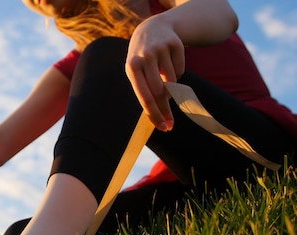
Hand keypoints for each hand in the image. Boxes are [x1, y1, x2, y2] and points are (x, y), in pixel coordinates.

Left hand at [125, 15, 184, 131]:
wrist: (152, 28)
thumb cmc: (142, 59)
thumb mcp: (137, 72)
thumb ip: (145, 91)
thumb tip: (157, 117)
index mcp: (132, 67)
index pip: (144, 96)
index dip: (154, 113)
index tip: (162, 127)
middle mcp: (145, 57)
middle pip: (159, 92)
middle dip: (165, 110)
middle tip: (170, 123)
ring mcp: (160, 49)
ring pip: (172, 81)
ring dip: (171, 87)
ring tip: (163, 78)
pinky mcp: (175, 44)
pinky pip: (181, 70)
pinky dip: (177, 73)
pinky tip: (169, 64)